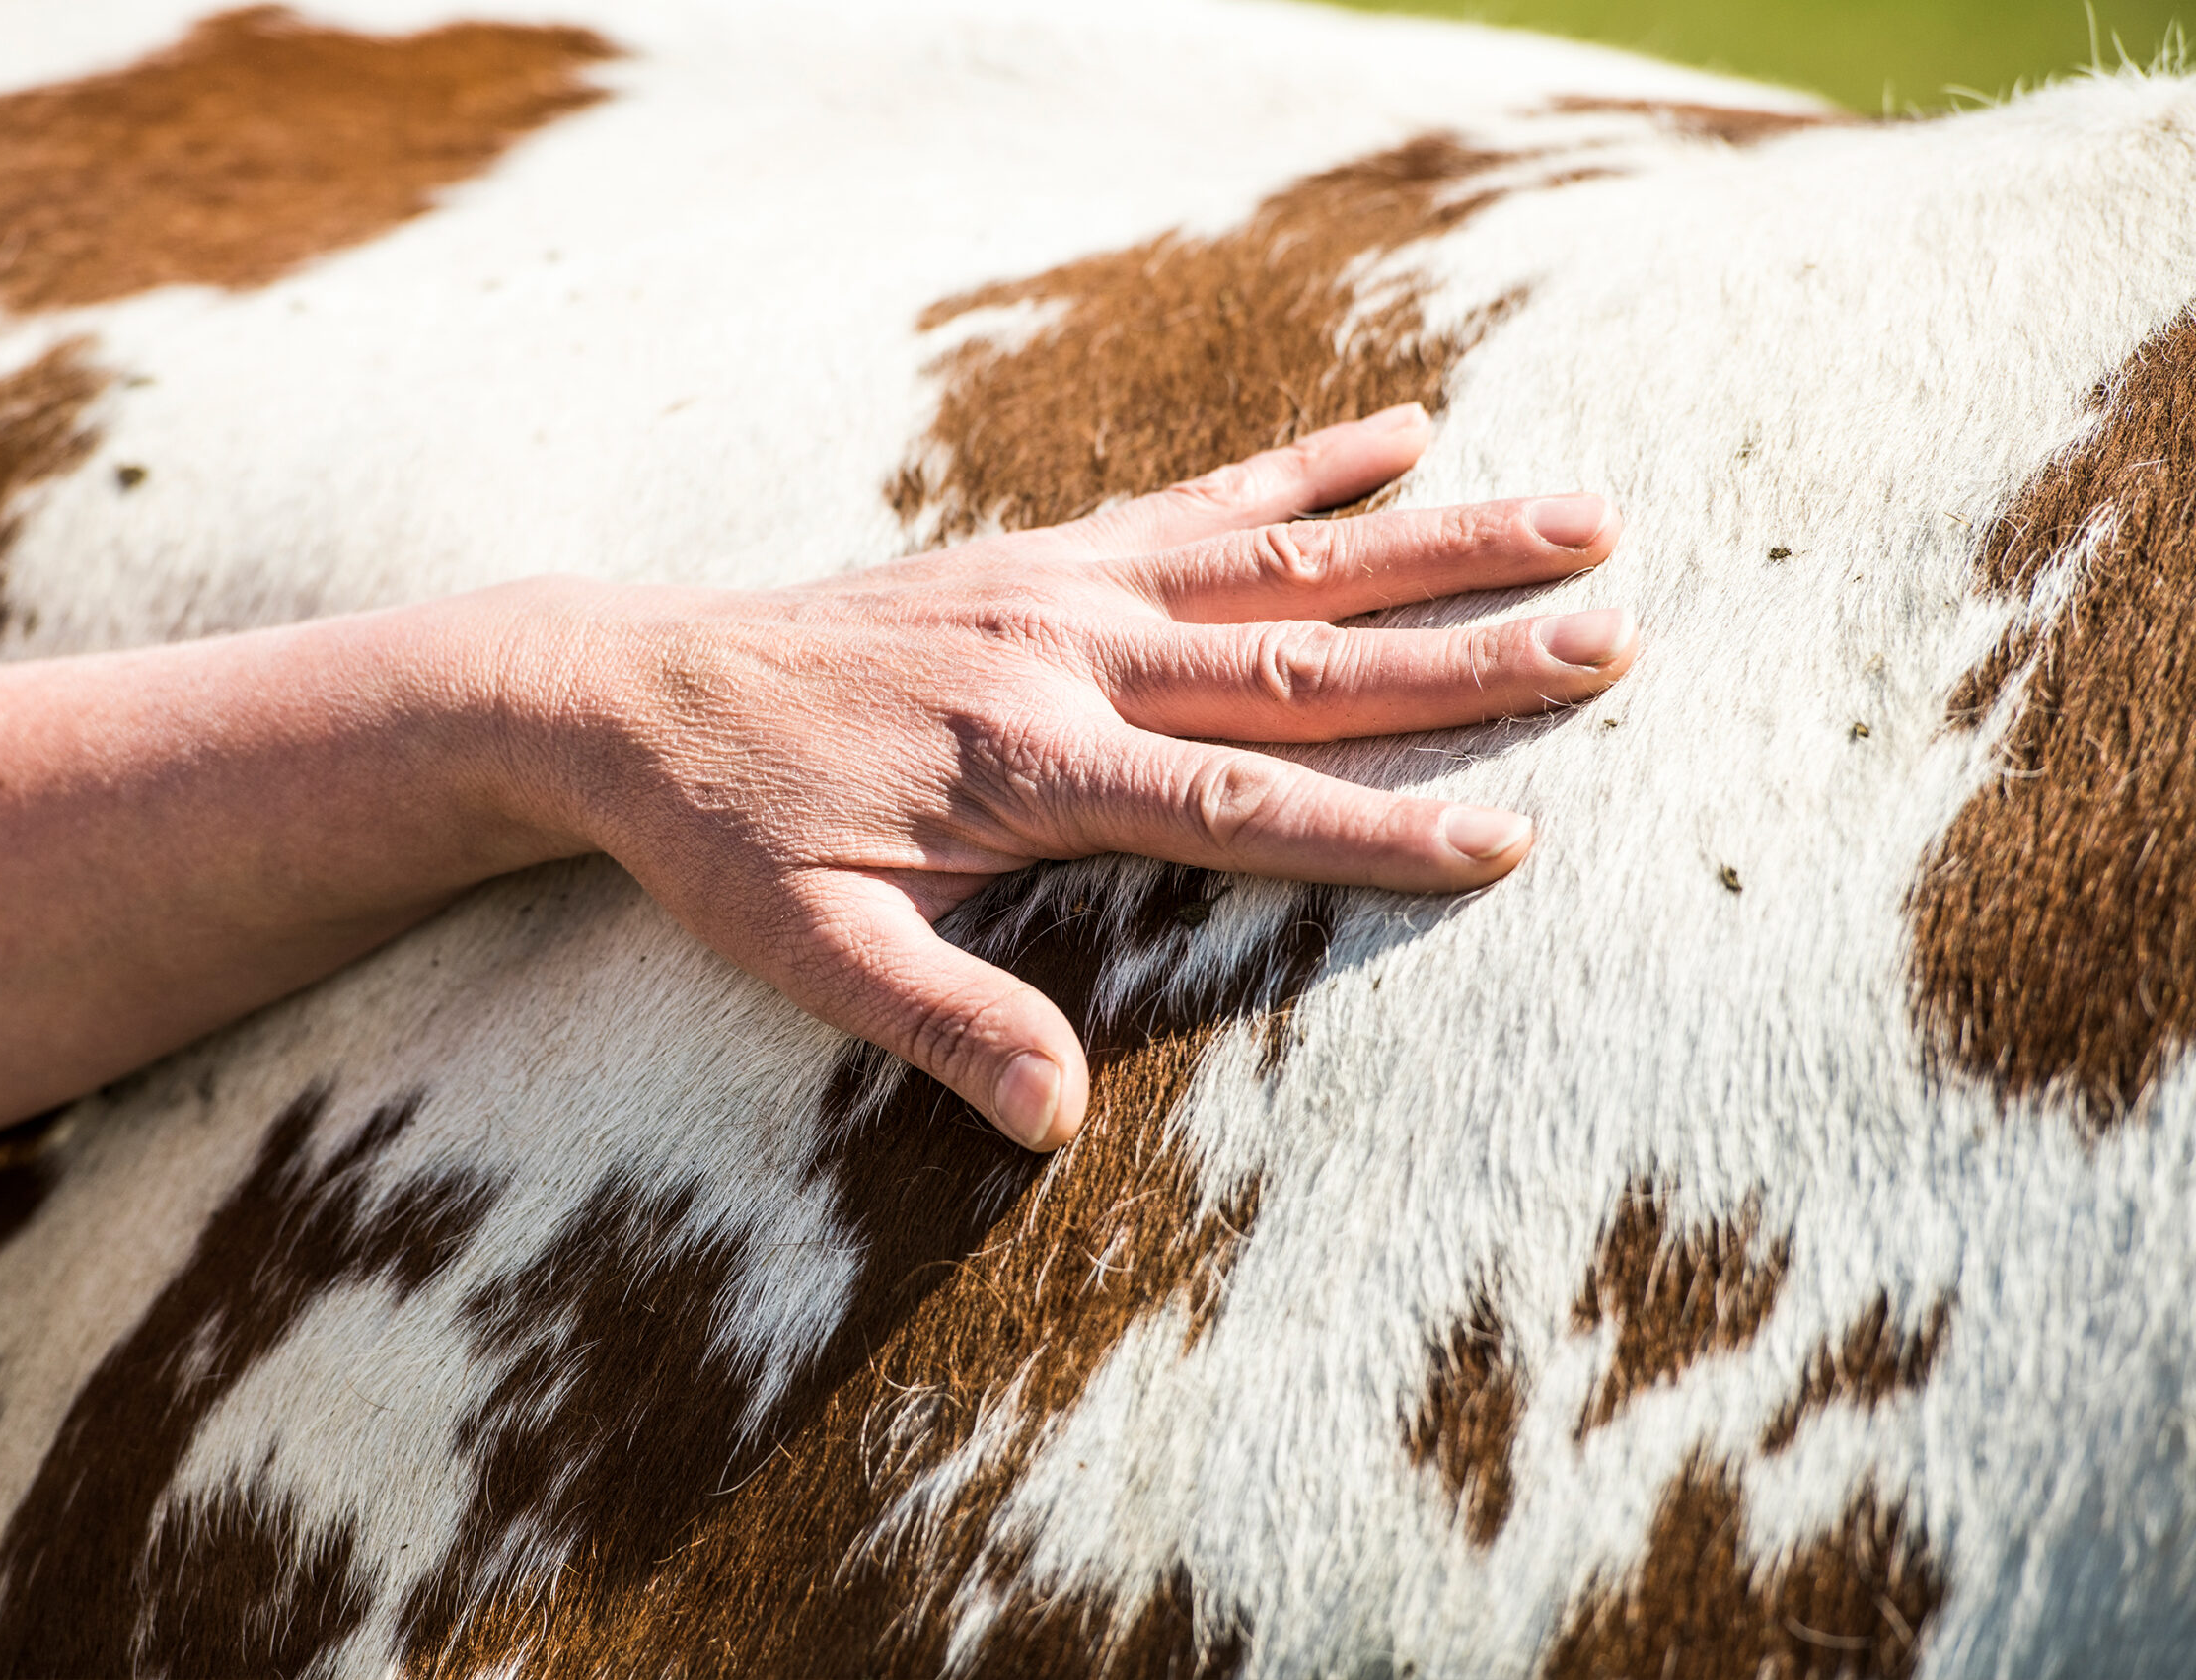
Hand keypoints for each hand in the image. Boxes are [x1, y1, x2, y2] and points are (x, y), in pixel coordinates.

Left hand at [493, 406, 1633, 1149]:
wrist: (628, 689)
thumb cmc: (722, 838)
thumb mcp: (809, 953)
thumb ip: (940, 1024)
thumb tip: (1058, 1121)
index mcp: (1028, 764)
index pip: (1241, 806)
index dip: (1381, 827)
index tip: (1515, 836)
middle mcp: (1067, 654)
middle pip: (1301, 661)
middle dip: (1466, 656)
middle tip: (1615, 635)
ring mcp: (1061, 586)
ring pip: (1282, 562)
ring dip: (1435, 541)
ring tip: (1580, 517)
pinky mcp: (1041, 552)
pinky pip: (1199, 499)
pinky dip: (1309, 468)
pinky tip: (1405, 432)